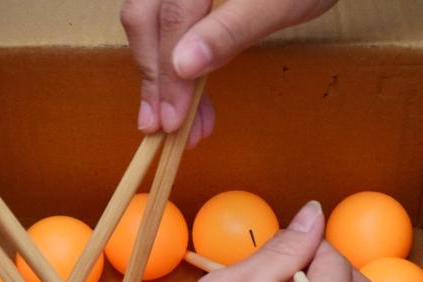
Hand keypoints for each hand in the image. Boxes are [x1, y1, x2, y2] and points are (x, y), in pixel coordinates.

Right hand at [120, 0, 338, 143]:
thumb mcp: (278, 4)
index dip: (167, 73)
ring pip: (151, 27)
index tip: (171, 120)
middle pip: (143, 21)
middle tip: (165, 128)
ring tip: (182, 123)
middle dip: (155, 79)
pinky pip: (168, 29)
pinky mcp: (186, 0)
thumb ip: (231, 29)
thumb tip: (182, 66)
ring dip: (163, 78)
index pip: (169, 20)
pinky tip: (190, 100)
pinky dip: (175, 66)